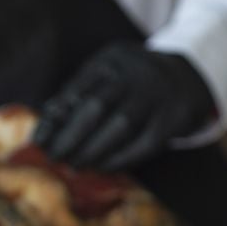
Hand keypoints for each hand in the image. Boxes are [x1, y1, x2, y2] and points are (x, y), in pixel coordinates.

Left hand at [32, 43, 216, 170]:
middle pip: (97, 106)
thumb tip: (46, 125)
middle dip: (71, 136)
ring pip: (121, 126)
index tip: (39, 141)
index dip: (56, 118)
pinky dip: (121, 158)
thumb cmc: (132, 81)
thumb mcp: (107, 72)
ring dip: (93, 150)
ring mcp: (157, 96)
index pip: (78, 89)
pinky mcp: (174, 118)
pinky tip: (103, 166)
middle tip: (54, 157)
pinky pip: (144, 143)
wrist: (187, 77)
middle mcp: (136, 74)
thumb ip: (78, 93)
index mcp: (112, 59)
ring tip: (74, 164)